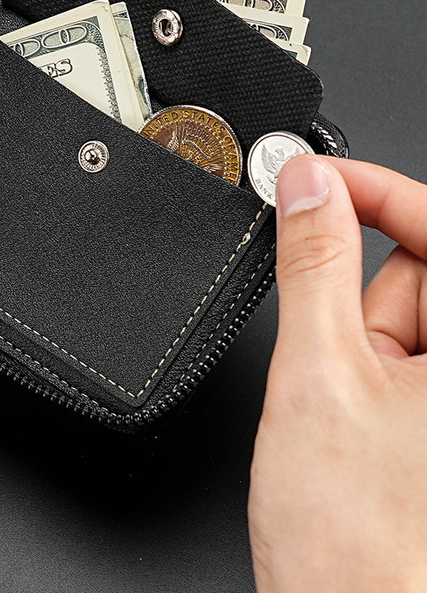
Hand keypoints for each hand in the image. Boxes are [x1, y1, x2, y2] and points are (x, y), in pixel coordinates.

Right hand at [249, 156, 426, 591]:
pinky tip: (351, 425)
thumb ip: (311, 261)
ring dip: (356, 342)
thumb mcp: (318, 372)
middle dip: (359, 296)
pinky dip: (362, 368)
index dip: (374, 190)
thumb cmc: (357, 544)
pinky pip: (403, 357)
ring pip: (406, 316)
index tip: (313, 176)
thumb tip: (306, 184)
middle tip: (330, 352)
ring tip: (342, 411)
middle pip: (422, 271)